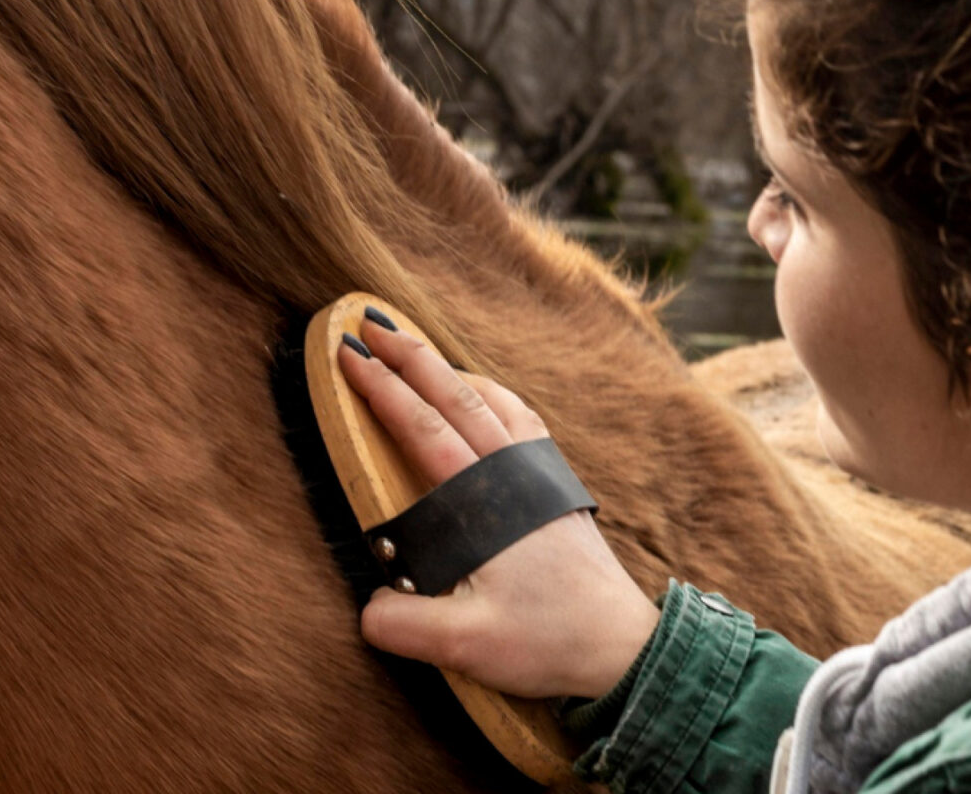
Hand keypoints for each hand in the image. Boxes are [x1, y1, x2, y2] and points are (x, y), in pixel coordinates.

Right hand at [338, 318, 660, 698]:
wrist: (623, 645)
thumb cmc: (549, 641)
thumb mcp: (466, 645)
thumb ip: (405, 625)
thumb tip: (367, 607)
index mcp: (488, 500)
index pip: (424, 427)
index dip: (382, 390)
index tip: (347, 355)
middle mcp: (516, 474)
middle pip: (457, 397)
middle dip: (410, 357)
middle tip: (369, 325)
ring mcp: (542, 477)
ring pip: (492, 401)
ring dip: (449, 371)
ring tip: (417, 351)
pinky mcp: (557, 491)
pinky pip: (520, 420)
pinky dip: (490, 395)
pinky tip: (481, 399)